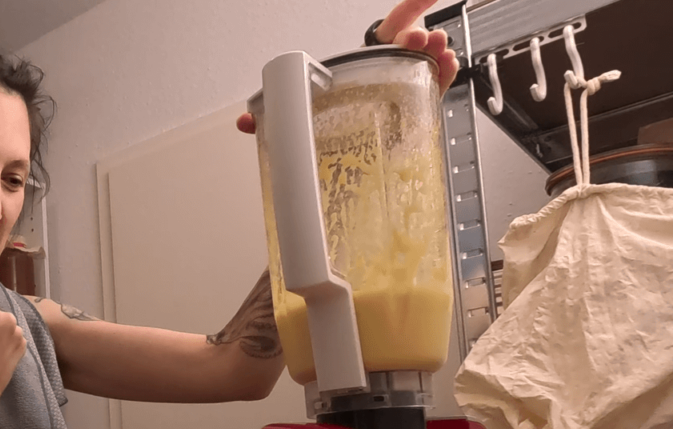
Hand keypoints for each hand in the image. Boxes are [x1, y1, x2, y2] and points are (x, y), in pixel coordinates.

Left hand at [235, 0, 460, 133]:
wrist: (350, 150)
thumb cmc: (329, 121)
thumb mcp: (303, 113)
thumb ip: (273, 117)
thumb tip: (244, 122)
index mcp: (362, 62)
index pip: (387, 30)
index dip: (407, 12)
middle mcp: (387, 69)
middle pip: (409, 44)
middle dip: (418, 37)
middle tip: (421, 40)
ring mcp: (404, 86)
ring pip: (425, 62)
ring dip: (435, 52)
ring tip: (439, 51)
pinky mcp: (415, 107)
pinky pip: (434, 86)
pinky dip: (444, 74)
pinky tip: (447, 67)